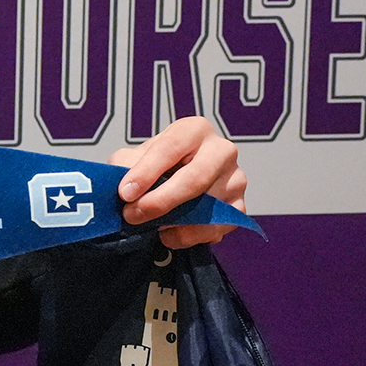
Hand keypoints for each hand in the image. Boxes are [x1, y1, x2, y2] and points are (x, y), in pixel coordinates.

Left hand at [109, 116, 247, 248]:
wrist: (173, 178)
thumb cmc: (154, 164)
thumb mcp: (132, 157)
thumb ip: (126, 168)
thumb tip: (126, 190)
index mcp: (194, 130)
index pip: (170, 149)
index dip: (146, 172)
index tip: (125, 193)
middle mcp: (221, 151)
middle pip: (195, 179)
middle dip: (160, 201)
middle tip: (132, 215)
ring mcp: (235, 179)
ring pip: (206, 207)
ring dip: (173, 222)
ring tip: (150, 225)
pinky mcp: (240, 206)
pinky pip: (217, 227)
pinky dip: (190, 236)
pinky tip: (170, 233)